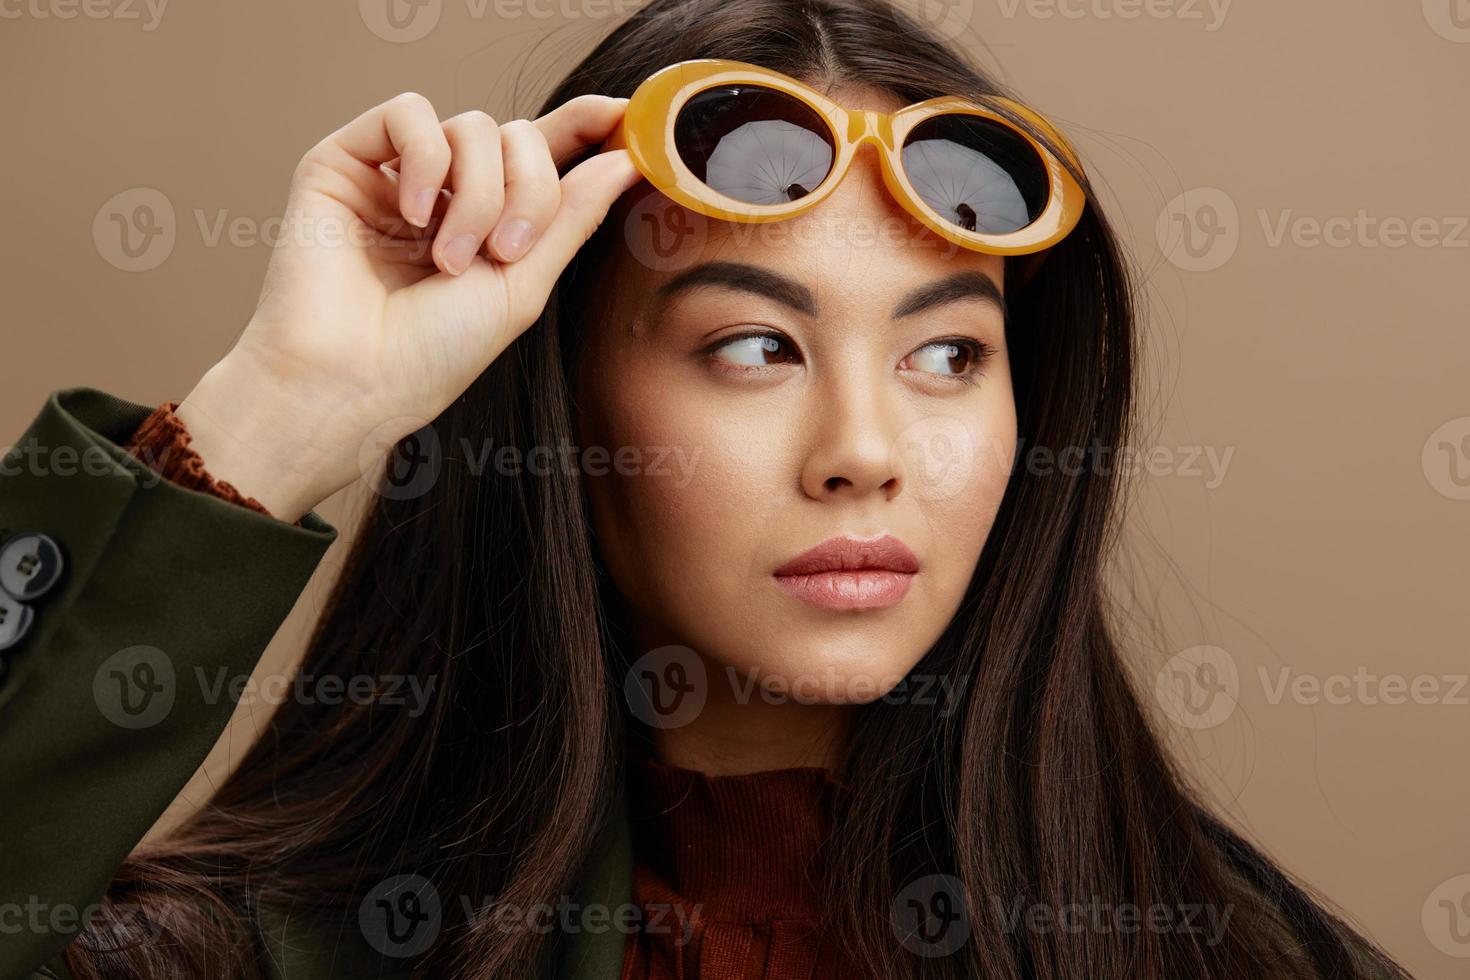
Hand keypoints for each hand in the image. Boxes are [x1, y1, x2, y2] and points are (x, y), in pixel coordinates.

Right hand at [175, 92, 639, 521]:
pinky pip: (407, 112)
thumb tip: (624, 161)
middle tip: (505, 254)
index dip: (582, 128)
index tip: (622, 117)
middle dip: (527, 191)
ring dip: (480, 192)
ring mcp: (394, 176)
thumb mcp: (524, 285)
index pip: (539, 157)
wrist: (352, 383)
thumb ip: (571, 217)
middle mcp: (443, 195)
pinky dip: (426, 159)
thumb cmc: (431, 355)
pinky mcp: (343, 161)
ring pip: (471, 126)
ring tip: (451, 258)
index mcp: (486, 224)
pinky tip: (414, 214)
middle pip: (516, 137)